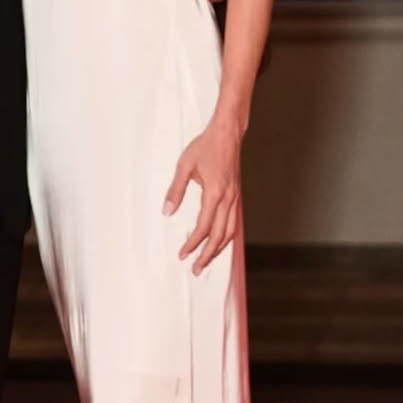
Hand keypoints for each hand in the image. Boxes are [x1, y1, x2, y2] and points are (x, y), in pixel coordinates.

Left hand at [162, 117, 240, 273]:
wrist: (227, 133)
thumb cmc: (206, 146)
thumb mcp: (184, 166)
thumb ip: (175, 190)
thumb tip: (167, 212)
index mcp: (215, 193)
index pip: (204, 227)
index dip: (193, 243)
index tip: (183, 254)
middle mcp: (228, 199)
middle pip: (220, 236)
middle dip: (207, 255)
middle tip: (196, 269)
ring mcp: (235, 198)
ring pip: (230, 231)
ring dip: (218, 249)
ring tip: (206, 260)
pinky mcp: (236, 195)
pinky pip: (233, 222)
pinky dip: (226, 237)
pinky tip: (218, 242)